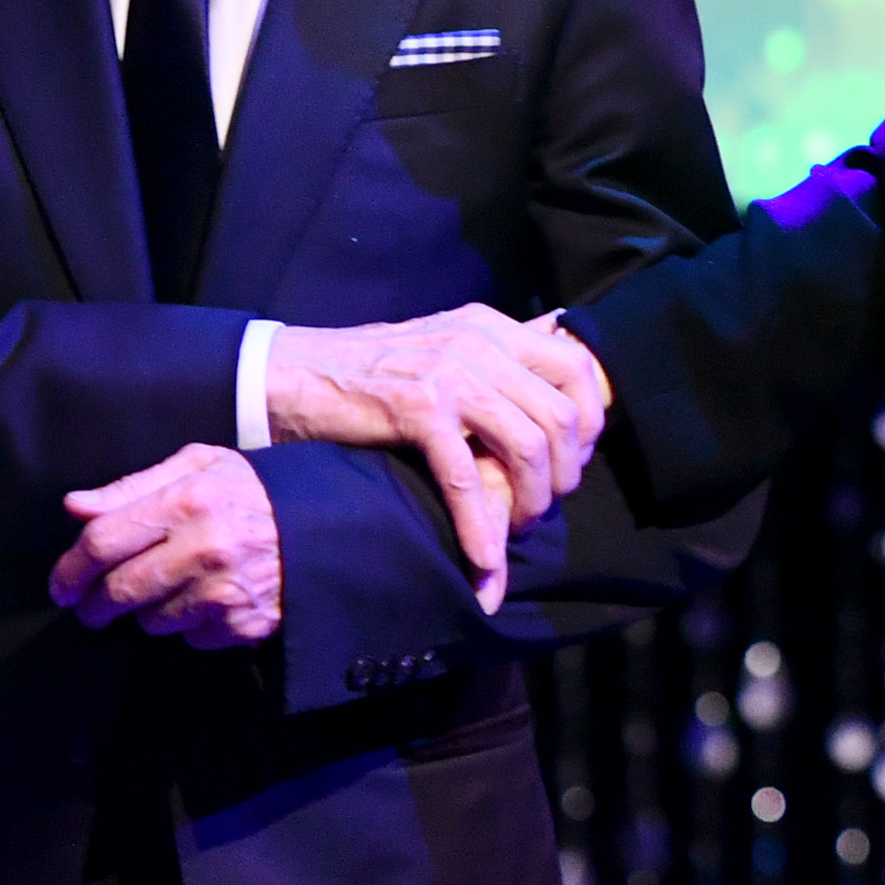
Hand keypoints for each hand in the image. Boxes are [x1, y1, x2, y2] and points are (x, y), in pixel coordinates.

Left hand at [50, 444, 282, 649]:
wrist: (331, 525)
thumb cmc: (255, 491)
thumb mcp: (200, 467)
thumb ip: (133, 486)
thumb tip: (75, 507)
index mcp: (186, 501)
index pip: (103, 542)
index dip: (70, 569)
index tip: (61, 587)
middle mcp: (203, 548)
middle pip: (118, 591)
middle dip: (94, 605)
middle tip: (92, 607)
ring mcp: (224, 590)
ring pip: (151, 621)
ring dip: (147, 613)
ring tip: (168, 592)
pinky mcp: (243, 623)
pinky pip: (192, 638)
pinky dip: (191, 626)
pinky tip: (208, 602)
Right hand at [263, 305, 610, 612]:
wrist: (295, 376)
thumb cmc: (371, 372)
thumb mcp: (444, 346)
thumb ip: (496, 355)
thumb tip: (555, 350)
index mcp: (492, 327)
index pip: (577, 368)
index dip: (590, 422)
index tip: (574, 460)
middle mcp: (479, 343)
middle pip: (561, 415)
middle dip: (564, 471)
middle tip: (545, 503)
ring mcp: (450, 374)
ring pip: (527, 446)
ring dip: (531, 500)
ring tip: (518, 527)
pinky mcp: (419, 409)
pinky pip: (468, 478)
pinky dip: (480, 524)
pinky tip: (484, 557)